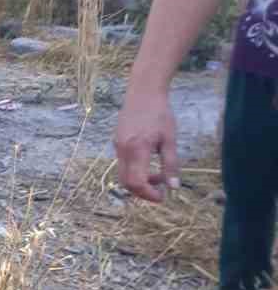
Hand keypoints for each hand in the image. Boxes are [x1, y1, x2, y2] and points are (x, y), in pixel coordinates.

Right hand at [115, 87, 179, 202]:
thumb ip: (171, 164)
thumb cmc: (160, 114)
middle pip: (126, 182)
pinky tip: (148, 163)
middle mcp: (123, 150)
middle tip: (160, 191)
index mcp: (137, 149)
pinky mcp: (117, 142)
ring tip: (157, 177)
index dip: (148, 194)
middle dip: (142, 192)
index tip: (162, 197)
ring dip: (138, 181)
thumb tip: (174, 187)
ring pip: (123, 174)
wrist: (143, 93)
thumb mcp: (170, 140)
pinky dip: (134, 171)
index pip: (137, 182)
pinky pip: (122, 163)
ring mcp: (118, 146)